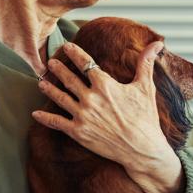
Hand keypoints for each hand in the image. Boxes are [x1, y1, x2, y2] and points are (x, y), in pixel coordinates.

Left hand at [33, 41, 184, 192]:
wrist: (142, 149)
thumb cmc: (145, 118)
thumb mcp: (146, 87)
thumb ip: (146, 63)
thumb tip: (157, 44)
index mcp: (105, 85)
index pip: (85, 64)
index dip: (75, 53)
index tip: (67, 46)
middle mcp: (90, 98)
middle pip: (68, 79)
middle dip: (58, 69)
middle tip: (51, 63)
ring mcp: (82, 115)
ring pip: (60, 98)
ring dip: (49, 89)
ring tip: (42, 82)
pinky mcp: (78, 132)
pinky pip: (57, 122)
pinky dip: (45, 117)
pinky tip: (35, 113)